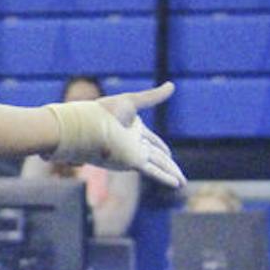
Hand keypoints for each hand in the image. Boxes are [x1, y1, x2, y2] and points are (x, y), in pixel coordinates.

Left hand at [48, 82, 185, 188]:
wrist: (87, 124)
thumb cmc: (102, 111)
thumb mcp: (132, 101)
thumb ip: (153, 97)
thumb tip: (172, 85)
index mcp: (132, 130)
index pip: (152, 142)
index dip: (162, 148)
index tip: (169, 155)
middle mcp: (133, 144)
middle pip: (157, 157)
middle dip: (169, 166)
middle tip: (180, 176)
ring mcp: (133, 154)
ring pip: (158, 165)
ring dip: (171, 174)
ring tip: (181, 184)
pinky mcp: (133, 161)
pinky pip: (153, 171)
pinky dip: (165, 177)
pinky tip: (175, 183)